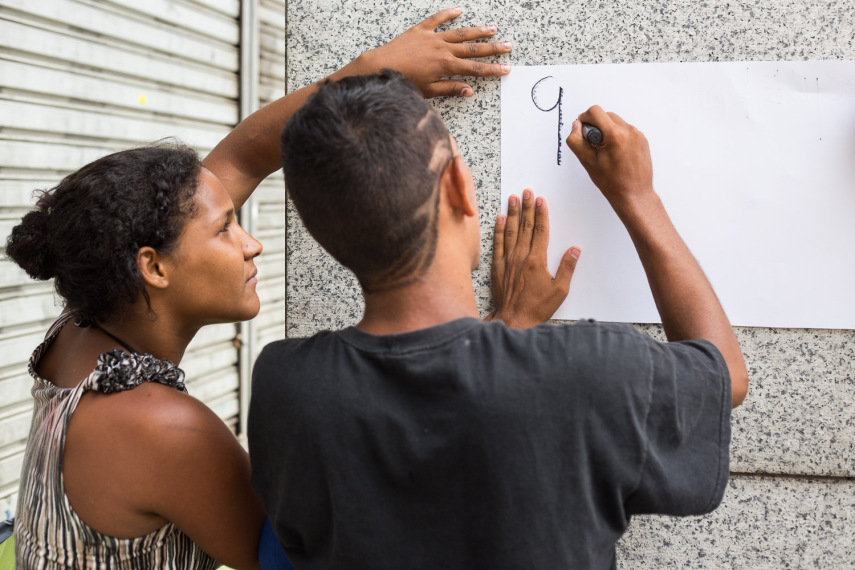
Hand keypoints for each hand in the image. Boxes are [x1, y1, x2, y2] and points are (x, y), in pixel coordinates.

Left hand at [355, 7, 511, 97]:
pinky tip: (459, 10)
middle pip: (473, 49)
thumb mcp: (428, 91)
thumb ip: (450, 88)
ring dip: (477, 31)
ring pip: (460, 33)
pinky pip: (437, 19)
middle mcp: (442, 49)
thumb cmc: (403, 81)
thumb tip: (468, 90)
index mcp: (445, 66)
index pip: (475, 69)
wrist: (381, 66)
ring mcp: (432, 37)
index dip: (492, 69)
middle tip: (508, 46)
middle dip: (492, 48)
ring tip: (492, 29)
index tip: (505, 69)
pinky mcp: (420, 30)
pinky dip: (448, 14)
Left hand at [487, 190, 579, 327]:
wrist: (513, 320)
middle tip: (527, 192)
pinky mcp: (497, 267)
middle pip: (526, 226)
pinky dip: (498, 230)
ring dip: (513, 213)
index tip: (540, 200)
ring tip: (513, 198)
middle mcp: (521, 257)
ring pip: (510, 231)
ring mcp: (507, 261)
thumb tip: (574, 250)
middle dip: (527, 207)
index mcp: (537, 260)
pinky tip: (499, 219)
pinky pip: (497, 243)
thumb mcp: (560, 290)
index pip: (540, 231)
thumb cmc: (536, 307)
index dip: (541, 213)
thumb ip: (567, 268)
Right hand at [565, 106, 654, 212]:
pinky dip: (617, 136)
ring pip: (616, 122)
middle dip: (596, 125)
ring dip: (607, 130)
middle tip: (594, 144)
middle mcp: (629, 131)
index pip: (595, 111)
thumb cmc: (612, 182)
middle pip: (606, 115)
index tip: (582, 128)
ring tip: (605, 150)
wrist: (634, 194)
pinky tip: (615, 153)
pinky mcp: (642, 140)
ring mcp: (638, 135)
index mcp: (615, 135)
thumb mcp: (587, 161)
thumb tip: (576, 126)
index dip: (585, 118)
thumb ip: (576, 140)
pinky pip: (626, 130)